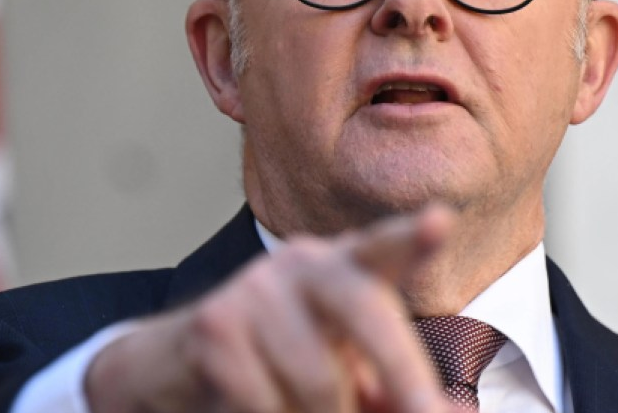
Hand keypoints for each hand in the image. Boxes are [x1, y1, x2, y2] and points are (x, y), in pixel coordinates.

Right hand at [85, 205, 457, 412]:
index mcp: (345, 269)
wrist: (178, 364)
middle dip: (402, 371)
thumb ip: (390, 387)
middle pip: (363, 308)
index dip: (411, 238)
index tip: (439, 223)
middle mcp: (303, 265)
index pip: (383, 247)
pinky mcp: (215, 325)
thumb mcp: (341, 369)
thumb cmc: (279, 362)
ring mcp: (256, 288)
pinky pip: (264, 402)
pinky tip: (256, 408)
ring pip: (319, 379)